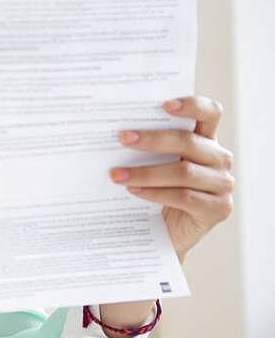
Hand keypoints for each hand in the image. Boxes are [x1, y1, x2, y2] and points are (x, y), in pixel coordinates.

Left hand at [110, 96, 234, 261]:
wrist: (167, 233)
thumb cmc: (157, 191)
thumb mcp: (155, 165)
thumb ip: (148, 148)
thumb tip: (114, 133)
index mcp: (207, 140)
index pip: (210, 114)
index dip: (192, 105)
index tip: (164, 104)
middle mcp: (219, 159)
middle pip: (189, 142)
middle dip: (152, 139)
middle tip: (122, 138)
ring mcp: (222, 184)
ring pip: (183, 172)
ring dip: (145, 172)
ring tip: (116, 174)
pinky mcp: (219, 208)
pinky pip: (183, 196)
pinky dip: (155, 193)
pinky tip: (133, 191)